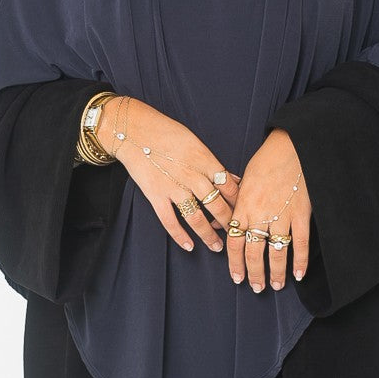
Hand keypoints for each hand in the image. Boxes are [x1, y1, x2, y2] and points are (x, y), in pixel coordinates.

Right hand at [100, 96, 239, 253]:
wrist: (135, 130)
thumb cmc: (166, 132)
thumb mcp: (196, 142)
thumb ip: (214, 163)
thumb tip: (233, 178)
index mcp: (205, 160)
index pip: (229, 188)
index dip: (239, 204)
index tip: (243, 214)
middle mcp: (192, 176)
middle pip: (217, 206)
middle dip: (229, 224)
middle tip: (236, 236)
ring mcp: (173, 187)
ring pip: (196, 218)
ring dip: (208, 235)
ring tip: (216, 247)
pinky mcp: (156, 195)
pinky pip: (170, 221)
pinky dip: (180, 236)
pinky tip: (189, 246)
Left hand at [226, 129, 310, 292]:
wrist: (292, 147)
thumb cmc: (266, 162)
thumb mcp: (242, 181)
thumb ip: (231, 206)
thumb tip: (218, 225)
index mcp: (243, 207)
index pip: (234, 242)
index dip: (235, 263)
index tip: (237, 277)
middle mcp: (260, 215)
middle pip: (254, 252)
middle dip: (254, 273)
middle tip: (256, 288)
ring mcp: (281, 215)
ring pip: (276, 252)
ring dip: (276, 272)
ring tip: (277, 285)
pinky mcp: (301, 213)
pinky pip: (301, 242)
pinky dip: (300, 260)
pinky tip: (299, 274)